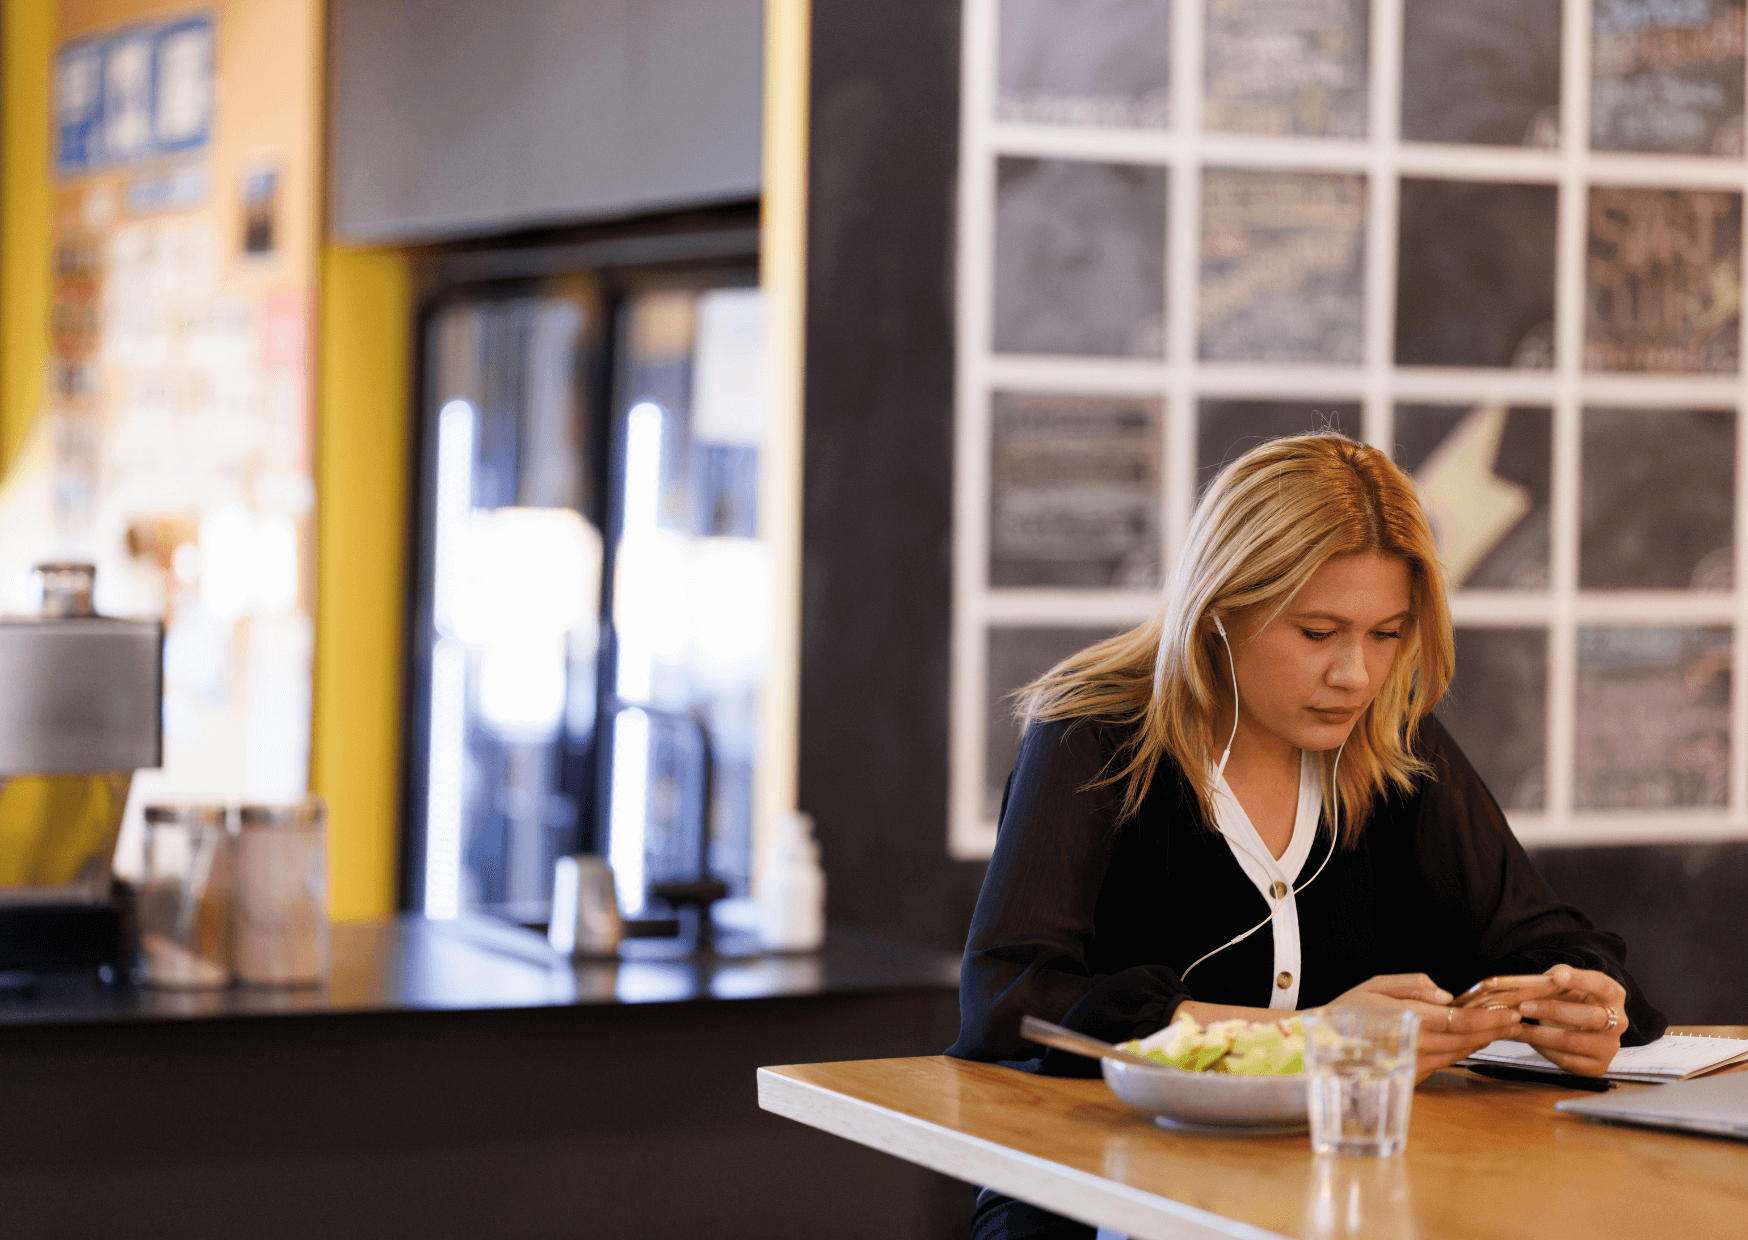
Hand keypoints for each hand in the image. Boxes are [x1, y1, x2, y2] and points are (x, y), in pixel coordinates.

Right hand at [1329, 973, 1521, 1083]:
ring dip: (1484, 1042)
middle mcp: (1417, 1046)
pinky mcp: (1413, 1075)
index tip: (1510, 1013)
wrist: (1324, 1044)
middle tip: (1518, 1021)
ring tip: (1504, 1030)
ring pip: (1459, 1052)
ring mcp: (1415, 1064)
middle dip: (1496, 1030)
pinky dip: (1462, 1050)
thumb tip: (1445, 995)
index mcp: (1410, 1020)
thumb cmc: (1348, 1011)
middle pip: (1467, 1040)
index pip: (1460, 1021)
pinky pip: (1445, 1062)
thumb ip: (1413, 984)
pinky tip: (1473, 1041)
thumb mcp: (1376, 983)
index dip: (1490, 1019)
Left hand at [1512, 964, 1628, 1076]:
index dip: (1581, 981)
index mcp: (1613, 995)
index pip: (1602, 985)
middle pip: (1590, 1016)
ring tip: (1515, 1027)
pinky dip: (1542, 1050)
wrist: (1583, 1028)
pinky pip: (1567, 1060)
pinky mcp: (1598, 1066)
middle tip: (1523, 1007)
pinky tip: (1528, 1039)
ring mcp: (1609, 1046)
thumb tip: (1529, 986)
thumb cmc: (1572, 1000)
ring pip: (1573, 1041)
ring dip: (1538, 1034)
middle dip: (1553, 1010)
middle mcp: (1618, 1022)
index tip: (1558, 976)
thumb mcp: (1565, 985)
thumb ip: (1551, 980)